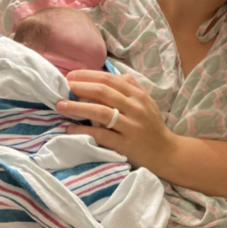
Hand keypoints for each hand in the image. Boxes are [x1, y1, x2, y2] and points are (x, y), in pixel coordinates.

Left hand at [57, 70, 177, 173]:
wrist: (166, 153)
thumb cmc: (152, 127)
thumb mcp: (147, 102)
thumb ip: (131, 87)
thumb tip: (110, 74)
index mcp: (139, 96)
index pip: (110, 80)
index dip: (88, 75)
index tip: (71, 76)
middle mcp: (136, 108)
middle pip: (103, 92)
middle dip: (80, 87)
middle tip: (63, 87)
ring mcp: (131, 126)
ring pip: (100, 112)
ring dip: (77, 107)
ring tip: (60, 105)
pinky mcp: (125, 144)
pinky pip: (100, 135)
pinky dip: (83, 130)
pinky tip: (70, 128)